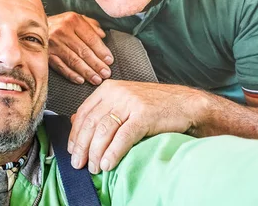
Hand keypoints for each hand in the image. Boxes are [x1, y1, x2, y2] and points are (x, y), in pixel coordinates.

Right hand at [48, 12, 113, 84]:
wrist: (34, 24)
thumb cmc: (61, 23)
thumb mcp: (76, 18)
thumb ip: (91, 25)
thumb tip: (103, 36)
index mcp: (73, 20)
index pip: (91, 38)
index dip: (102, 51)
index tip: (109, 61)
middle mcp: (62, 31)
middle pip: (83, 51)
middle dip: (97, 64)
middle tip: (106, 74)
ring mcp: (53, 43)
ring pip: (73, 60)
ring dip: (87, 72)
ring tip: (96, 79)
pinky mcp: (46, 54)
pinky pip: (60, 66)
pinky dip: (71, 74)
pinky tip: (80, 80)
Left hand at [69, 80, 198, 172]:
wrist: (186, 104)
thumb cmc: (154, 106)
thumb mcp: (122, 101)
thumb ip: (100, 109)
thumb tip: (73, 121)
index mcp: (108, 89)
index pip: (83, 113)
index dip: (75, 134)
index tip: (72, 151)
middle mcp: (116, 92)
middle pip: (91, 123)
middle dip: (82, 146)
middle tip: (78, 164)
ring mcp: (130, 102)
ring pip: (104, 130)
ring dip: (96, 153)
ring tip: (94, 167)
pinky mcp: (144, 114)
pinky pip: (123, 137)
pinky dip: (113, 153)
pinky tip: (108, 164)